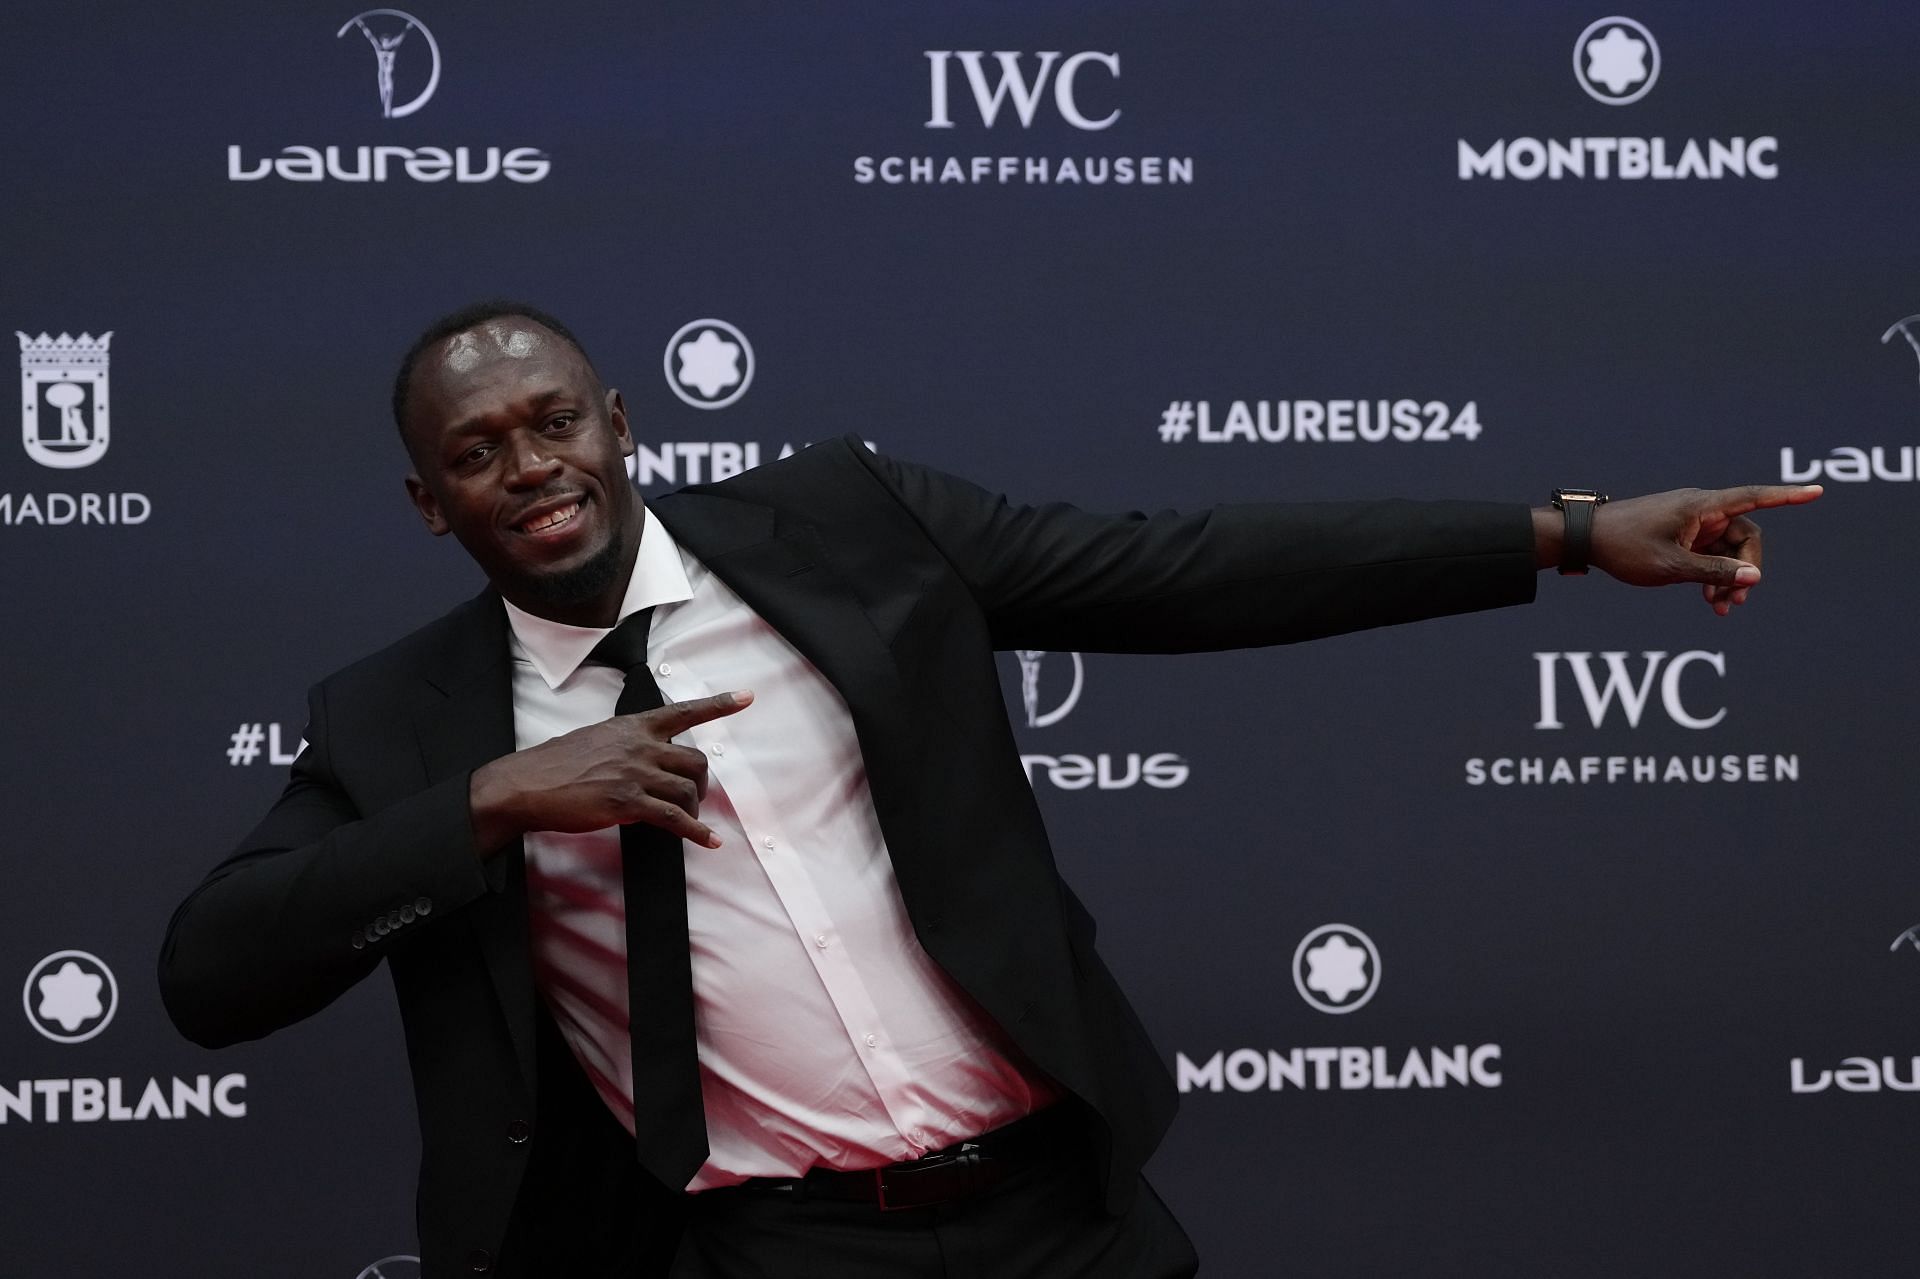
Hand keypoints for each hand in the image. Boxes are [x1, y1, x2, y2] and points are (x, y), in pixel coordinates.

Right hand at [468, 690, 752, 855]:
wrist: (527, 784)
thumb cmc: (557, 764)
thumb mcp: (597, 739)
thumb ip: (628, 746)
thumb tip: (647, 763)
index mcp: (634, 726)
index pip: (684, 711)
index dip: (719, 705)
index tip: (747, 698)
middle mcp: (640, 745)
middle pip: (696, 760)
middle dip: (701, 782)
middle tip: (694, 797)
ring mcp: (635, 774)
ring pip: (688, 790)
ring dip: (694, 809)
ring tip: (688, 820)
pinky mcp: (628, 803)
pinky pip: (675, 818)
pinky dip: (697, 832)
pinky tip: (709, 841)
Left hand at [1537, 485, 1822, 614]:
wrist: (1584, 540)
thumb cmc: (1623, 547)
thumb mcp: (1672, 567)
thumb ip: (1716, 573)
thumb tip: (1755, 578)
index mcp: (1701, 506)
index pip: (1754, 497)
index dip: (1787, 497)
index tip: (1816, 492)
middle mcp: (1700, 510)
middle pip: (1744, 536)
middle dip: (1745, 569)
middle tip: (1735, 602)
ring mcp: (1690, 523)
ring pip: (1726, 550)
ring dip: (1728, 579)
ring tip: (1720, 610)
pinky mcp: (1679, 535)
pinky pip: (1708, 554)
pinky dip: (1711, 576)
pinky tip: (1710, 603)